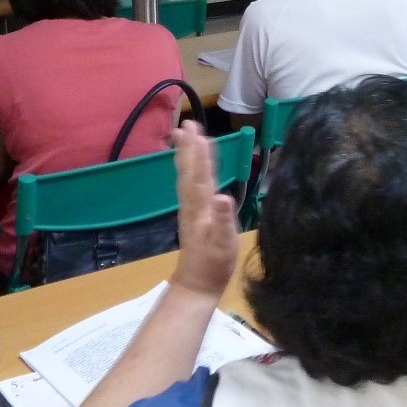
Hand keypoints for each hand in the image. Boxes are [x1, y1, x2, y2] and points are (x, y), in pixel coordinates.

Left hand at [169, 121, 238, 301]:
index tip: (199, 133)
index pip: (201, 175)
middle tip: (187, 123)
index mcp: (201, 208)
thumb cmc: (214, 263)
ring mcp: (190, 208)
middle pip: (190, 170)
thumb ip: (223, 220)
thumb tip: (223, 196)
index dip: (201, 154)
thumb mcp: (223, 244)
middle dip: (189, 147)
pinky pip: (189, 183)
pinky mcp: (191, 212)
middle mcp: (192, 203)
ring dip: (186, 154)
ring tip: (183, 134)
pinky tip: (191, 164)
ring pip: (187, 175)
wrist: (197, 283)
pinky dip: (190, 168)